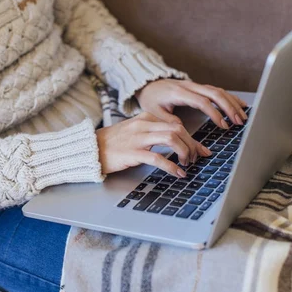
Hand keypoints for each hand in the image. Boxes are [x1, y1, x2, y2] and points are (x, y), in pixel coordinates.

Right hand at [96, 112, 211, 177]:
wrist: (90, 147)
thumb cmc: (112, 143)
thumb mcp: (134, 131)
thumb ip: (153, 133)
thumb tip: (175, 142)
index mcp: (146, 118)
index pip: (176, 125)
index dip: (192, 138)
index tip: (201, 150)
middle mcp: (144, 125)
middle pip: (178, 130)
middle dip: (192, 145)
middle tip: (195, 158)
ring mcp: (138, 138)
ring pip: (172, 139)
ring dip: (185, 152)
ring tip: (187, 164)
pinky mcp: (132, 153)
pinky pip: (158, 158)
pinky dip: (172, 166)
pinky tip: (178, 173)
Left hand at [135, 79, 247, 128]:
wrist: (148, 84)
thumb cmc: (151, 99)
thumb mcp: (154, 112)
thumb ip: (168, 120)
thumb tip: (182, 130)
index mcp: (178, 93)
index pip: (201, 101)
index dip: (214, 113)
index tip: (223, 125)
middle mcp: (190, 86)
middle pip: (215, 93)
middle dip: (229, 108)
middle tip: (239, 122)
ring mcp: (196, 86)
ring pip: (219, 91)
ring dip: (232, 103)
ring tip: (243, 116)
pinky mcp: (199, 87)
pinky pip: (217, 90)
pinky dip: (230, 97)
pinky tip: (240, 104)